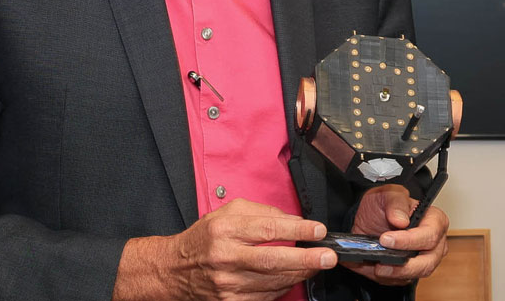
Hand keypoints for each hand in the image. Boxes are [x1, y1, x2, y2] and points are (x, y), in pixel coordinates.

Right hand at [113, 198, 334, 300]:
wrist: (176, 269)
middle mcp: (226, 258)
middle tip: (328, 257)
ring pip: (273, 281)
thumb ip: (263, 212)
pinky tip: (292, 277)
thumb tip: (295, 222)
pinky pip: (266, 296)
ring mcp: (228, 284)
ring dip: (300, 274)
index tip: (318, 230)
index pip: (268, 229)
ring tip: (316, 265)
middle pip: (273, 260)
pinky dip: (283, 286)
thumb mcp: (230, 212)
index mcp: (226, 230)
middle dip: (306, 259)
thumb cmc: (206, 238)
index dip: (298, 231)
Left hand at [346, 184, 449, 285]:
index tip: (386, 239)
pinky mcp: (410, 272)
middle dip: (403, 264)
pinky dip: (387, 277)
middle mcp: (434, 243)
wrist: (369, 220)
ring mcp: (424, 259)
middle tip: (381, 261)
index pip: (429, 234)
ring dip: (394, 273)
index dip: (409, 240)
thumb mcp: (388, 194)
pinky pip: (401, 281)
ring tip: (376, 266)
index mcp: (435, 220)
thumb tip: (401, 220)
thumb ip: (396, 202)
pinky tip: (374, 268)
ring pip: (415, 275)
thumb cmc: (385, 205)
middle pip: (427, 262)